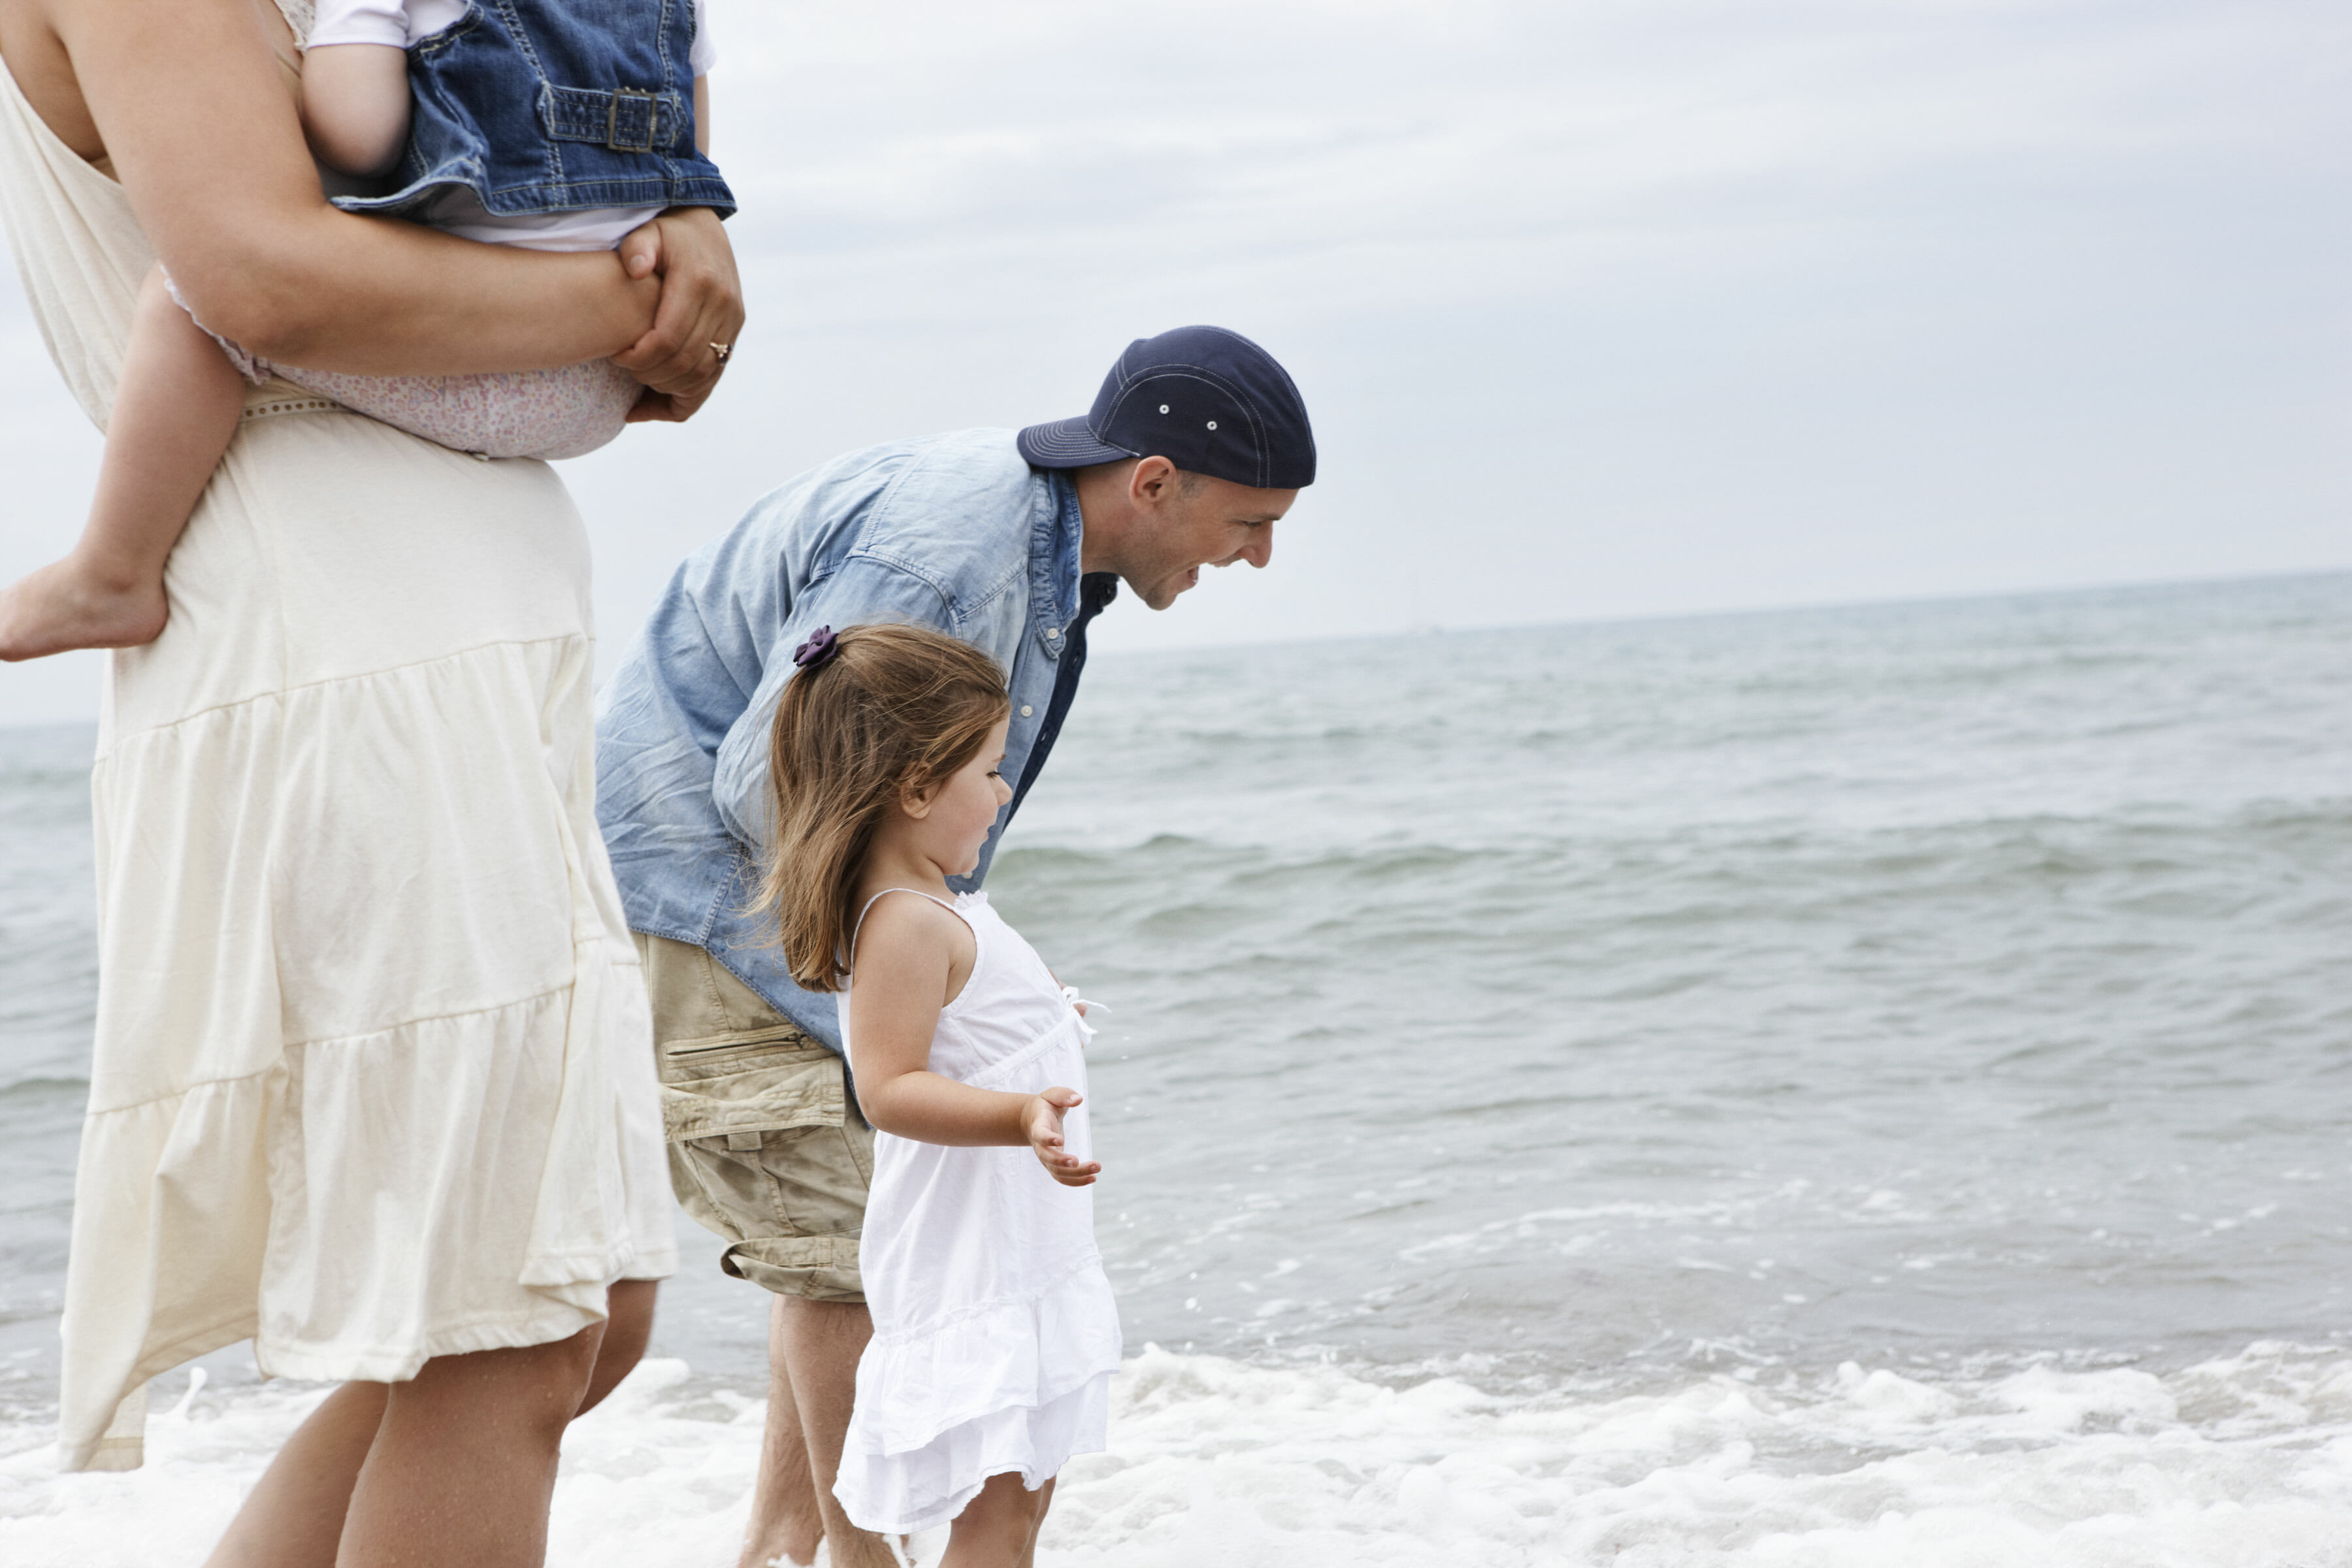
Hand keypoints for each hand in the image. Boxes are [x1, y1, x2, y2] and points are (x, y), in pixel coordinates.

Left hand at [613, 206, 744, 422]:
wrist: (705, 230)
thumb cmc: (667, 233)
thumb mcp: (648, 230)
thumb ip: (637, 247)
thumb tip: (635, 270)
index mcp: (699, 282)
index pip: (669, 338)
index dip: (640, 357)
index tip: (617, 355)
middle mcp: (723, 306)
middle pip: (686, 362)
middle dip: (651, 375)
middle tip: (625, 370)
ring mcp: (733, 323)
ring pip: (703, 376)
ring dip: (670, 387)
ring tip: (642, 380)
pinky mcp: (734, 334)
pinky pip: (713, 376)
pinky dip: (688, 394)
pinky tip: (661, 398)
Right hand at [1022, 1088, 1100, 1187]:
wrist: (1033, 1120)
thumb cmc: (1046, 1106)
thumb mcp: (1052, 1095)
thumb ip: (1063, 1095)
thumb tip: (1078, 1099)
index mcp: (1038, 1127)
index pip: (1040, 1135)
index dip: (1048, 1138)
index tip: (1060, 1140)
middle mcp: (1040, 1146)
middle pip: (1048, 1159)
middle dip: (1062, 1162)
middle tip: (1077, 1161)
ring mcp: (1046, 1159)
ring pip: (1057, 1173)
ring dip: (1076, 1175)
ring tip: (1095, 1173)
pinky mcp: (1054, 1166)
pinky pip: (1063, 1178)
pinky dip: (1077, 1181)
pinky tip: (1093, 1178)